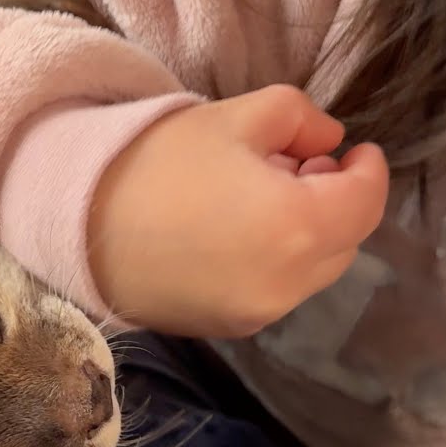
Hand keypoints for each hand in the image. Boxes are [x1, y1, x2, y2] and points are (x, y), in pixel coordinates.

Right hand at [87, 84, 388, 337]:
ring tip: (265, 198)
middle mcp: (289, 284)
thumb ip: (300, 118)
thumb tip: (328, 141)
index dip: (368, 170)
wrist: (77, 223)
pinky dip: (277, 262)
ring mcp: (259, 314)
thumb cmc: (155, 162)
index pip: (366, 202)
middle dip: (337, 202)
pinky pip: (277, 292)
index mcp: (297, 226)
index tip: (354, 148)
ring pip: (313, 272)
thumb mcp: (234, 117)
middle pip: (346, 242)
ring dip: (309, 235)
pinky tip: (238, 233)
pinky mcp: (229, 329)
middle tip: (302, 166)